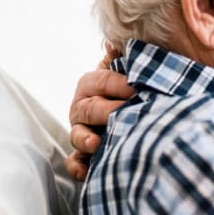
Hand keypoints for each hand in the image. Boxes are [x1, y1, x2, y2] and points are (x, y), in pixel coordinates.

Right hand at [66, 43, 133, 180]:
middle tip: (128, 112)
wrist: (133, 112)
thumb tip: (113, 42)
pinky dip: (78, 168)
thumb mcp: (128, 70)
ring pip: (77, 134)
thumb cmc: (131, 89)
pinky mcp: (83, 155)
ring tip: (97, 143)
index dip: (120, 84)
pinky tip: (86, 172)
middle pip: (90, 108)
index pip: (103, 81)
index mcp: (91, 84)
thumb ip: (123, 57)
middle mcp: (81, 107)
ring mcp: (81, 131)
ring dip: (86, 139)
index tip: (139, 89)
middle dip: (108, 111)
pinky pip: (74, 162)